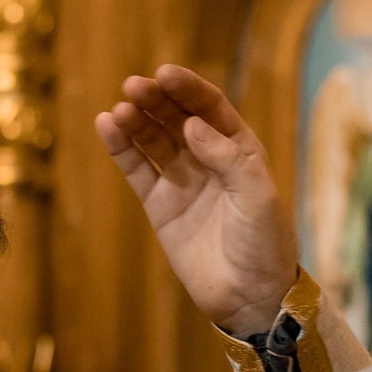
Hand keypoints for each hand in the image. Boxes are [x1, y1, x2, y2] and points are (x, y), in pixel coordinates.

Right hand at [95, 65, 298, 335]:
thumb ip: (228, 158)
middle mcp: (208, 158)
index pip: (210, 108)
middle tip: (133, 86)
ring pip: (153, 139)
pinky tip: (107, 126)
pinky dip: (121, 147)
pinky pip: (137, 169)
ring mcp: (182, 180)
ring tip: (119, 108)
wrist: (250, 296)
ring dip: (136, 120)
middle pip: (177, 117)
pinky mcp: (159, 205)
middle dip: (156, 99)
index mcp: (240, 149)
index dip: (187, 89)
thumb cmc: (264, 244)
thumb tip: (192, 125)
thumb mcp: (257, 197)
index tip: (164, 74)